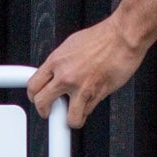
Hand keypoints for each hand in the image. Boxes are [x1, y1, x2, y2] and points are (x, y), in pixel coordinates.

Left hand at [27, 16, 147, 127]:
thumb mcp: (71, 45)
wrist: (123, 37)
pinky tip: (91, 100)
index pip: (33, 85)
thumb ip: (60, 62)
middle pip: (42, 103)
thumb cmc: (102, 38)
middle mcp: (66, 76)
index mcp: (56, 61)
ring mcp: (81, 88)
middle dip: (44, 111)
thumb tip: (55, 73)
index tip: (37, 98)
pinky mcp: (98, 95)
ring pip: (69, 118)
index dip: (33, 96)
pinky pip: (88, 111)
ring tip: (74, 113)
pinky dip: (89, 109)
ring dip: (71, 119)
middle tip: (50, 112)